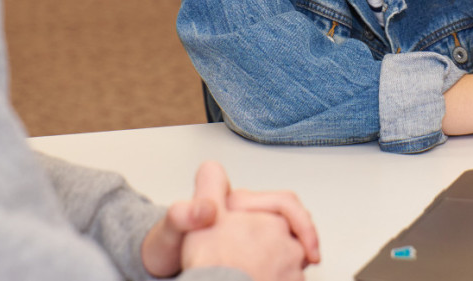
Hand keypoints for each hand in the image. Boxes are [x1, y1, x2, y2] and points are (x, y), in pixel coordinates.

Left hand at [146, 161, 316, 280]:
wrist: (162, 265)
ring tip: (297, 274)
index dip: (291, 216)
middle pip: (293, 219)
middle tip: (311, 259)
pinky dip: (290, 266)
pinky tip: (285, 279)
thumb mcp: (169, 233)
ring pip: (292, 237)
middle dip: (306, 237)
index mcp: (235, 202)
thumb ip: (182, 216)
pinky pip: (284, 253)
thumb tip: (205, 208)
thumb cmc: (166, 248)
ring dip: (301, 252)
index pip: (280, 200)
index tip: (297, 239)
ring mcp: (254, 230)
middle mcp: (249, 213)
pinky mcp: (254, 249)